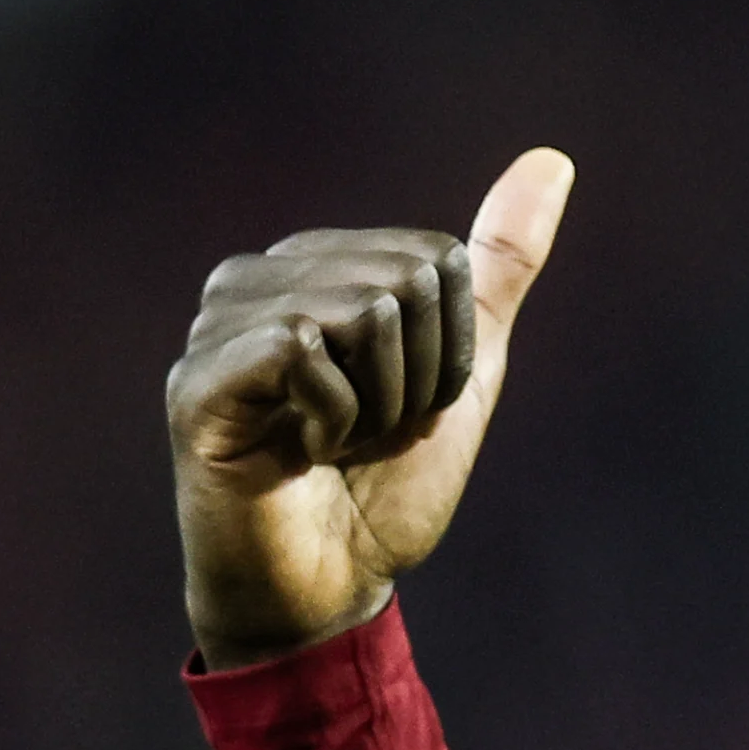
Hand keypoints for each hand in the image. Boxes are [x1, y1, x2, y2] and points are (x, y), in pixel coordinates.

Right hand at [164, 148, 574, 666]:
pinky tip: (300, 452)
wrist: (331, 589)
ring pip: (362, 310)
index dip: (450, 351)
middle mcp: (256, 278)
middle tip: (367, 434)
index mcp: (315, 264)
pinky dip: (333, 417)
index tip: (404, 408)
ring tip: (332, 444)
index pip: (434, 258)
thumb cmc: (384, 486)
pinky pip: (304, 348)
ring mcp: (217, 325)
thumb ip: (499, 266)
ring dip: (377, 404)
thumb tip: (552, 160)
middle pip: (404, 280)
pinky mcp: (196, 380)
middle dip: (418, 378)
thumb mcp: (465, 368)